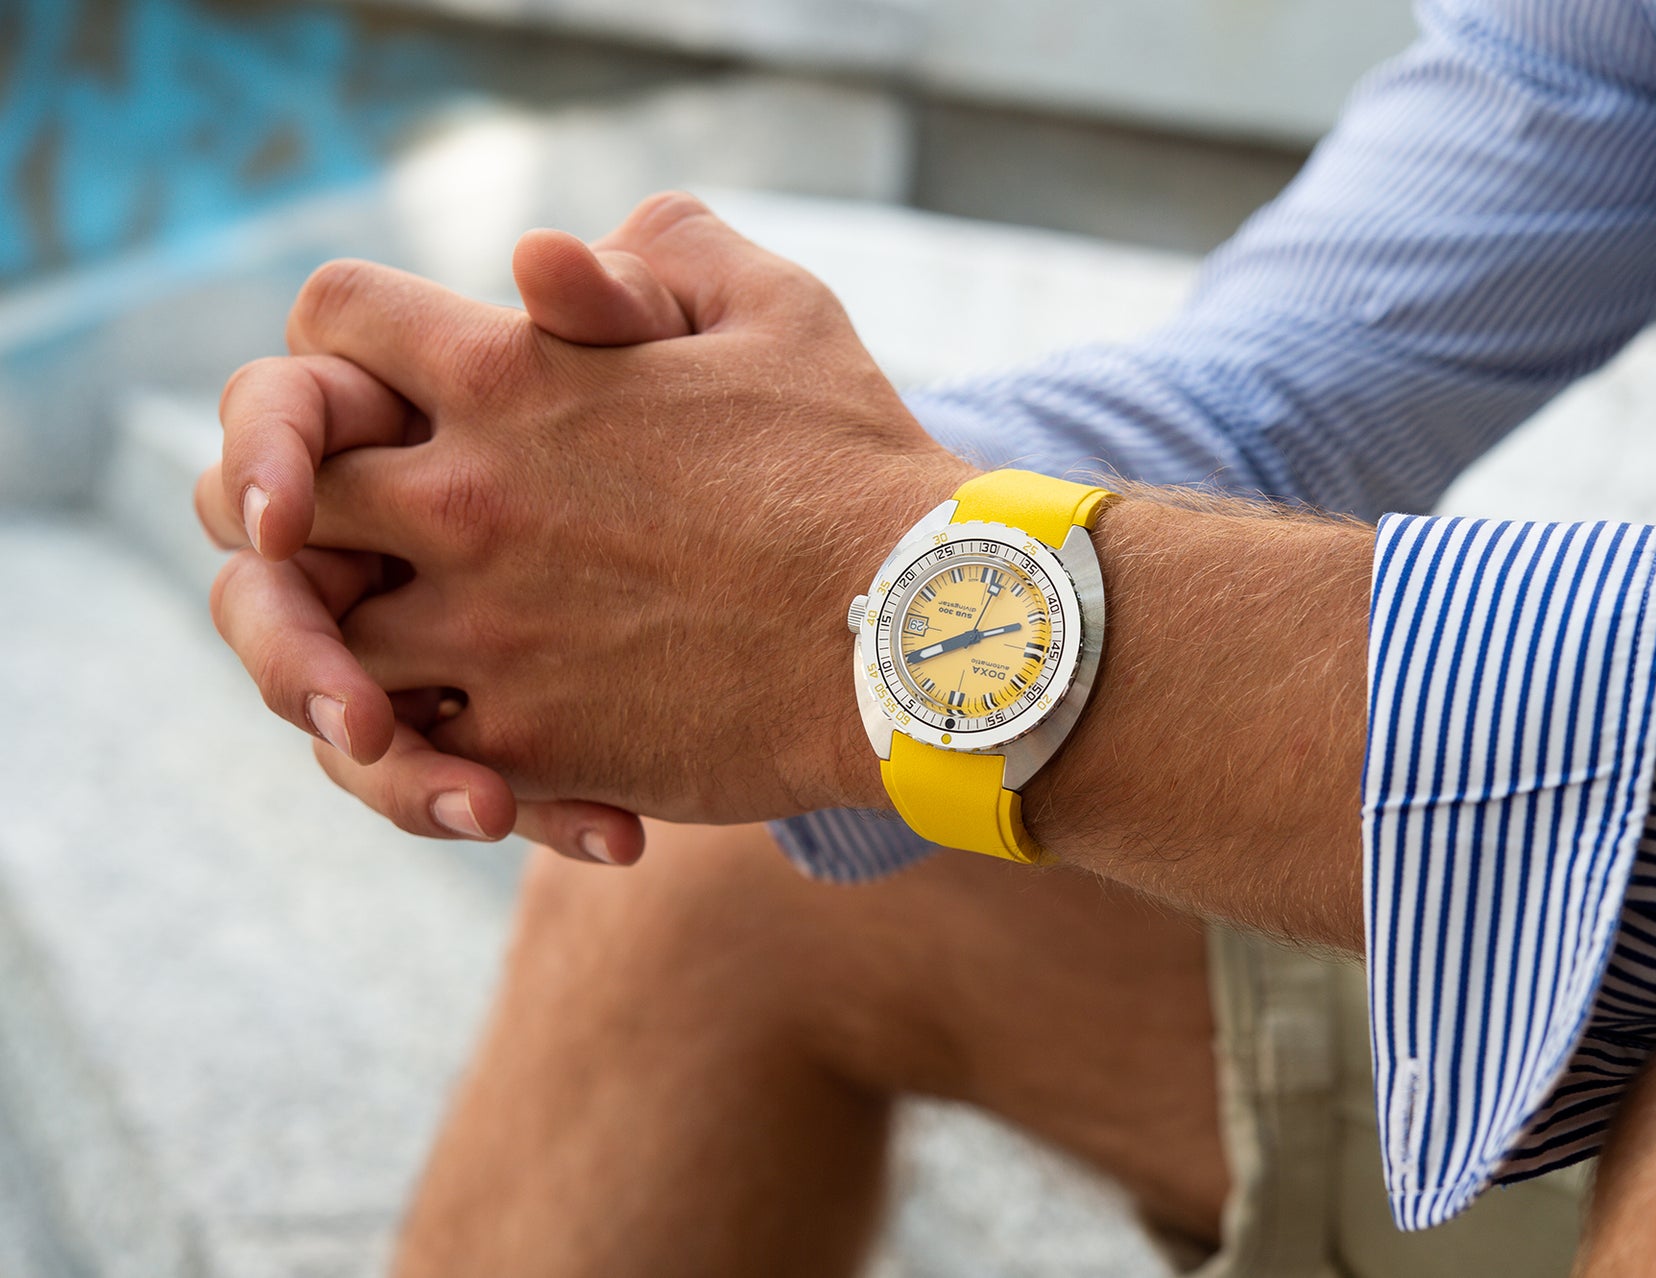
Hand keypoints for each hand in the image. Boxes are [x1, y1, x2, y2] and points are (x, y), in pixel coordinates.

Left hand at [214, 193, 974, 833]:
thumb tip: (550, 262)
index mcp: (515, 378)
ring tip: (414, 656)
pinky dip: (423, 757)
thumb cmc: (859, 466)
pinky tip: (482, 751)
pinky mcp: (529, 748)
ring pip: (314, 650)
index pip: (330, 325)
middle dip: (296, 507)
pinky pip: (408, 761)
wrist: (925, 635)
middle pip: (275, 496)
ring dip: (340, 649)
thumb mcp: (777, 309)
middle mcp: (469, 504)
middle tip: (361, 538)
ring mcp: (488, 635)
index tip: (390, 389)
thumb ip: (656, 254)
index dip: (345, 349)